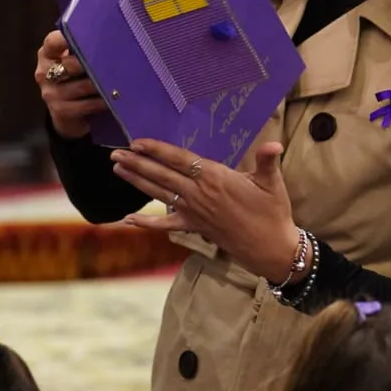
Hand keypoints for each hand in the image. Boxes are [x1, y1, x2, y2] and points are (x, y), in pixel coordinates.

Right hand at [35, 30, 106, 139]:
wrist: (71, 115)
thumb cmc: (77, 80)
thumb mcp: (76, 61)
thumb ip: (83, 49)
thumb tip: (109, 40)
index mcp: (47, 54)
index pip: (53, 41)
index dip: (69, 38)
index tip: (90, 36)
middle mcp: (44, 72)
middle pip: (71, 64)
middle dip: (94, 63)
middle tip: (115, 60)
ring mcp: (51, 93)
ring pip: (82, 86)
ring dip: (102, 84)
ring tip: (119, 80)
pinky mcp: (60, 111)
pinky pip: (86, 105)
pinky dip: (101, 102)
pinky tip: (112, 99)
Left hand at [113, 139, 300, 282]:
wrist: (270, 247)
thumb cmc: (272, 212)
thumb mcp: (273, 182)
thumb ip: (267, 160)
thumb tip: (274, 144)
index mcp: (216, 178)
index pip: (180, 160)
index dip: (157, 150)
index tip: (137, 142)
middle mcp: (199, 194)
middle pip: (162, 175)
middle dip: (137, 164)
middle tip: (115, 154)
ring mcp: (194, 212)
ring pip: (160, 193)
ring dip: (137, 182)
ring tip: (118, 170)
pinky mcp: (194, 227)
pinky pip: (166, 224)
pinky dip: (147, 222)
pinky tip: (129, 219)